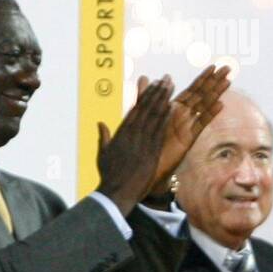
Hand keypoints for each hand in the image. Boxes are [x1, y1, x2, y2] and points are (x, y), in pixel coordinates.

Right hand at [95, 76, 172, 213]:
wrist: (116, 192)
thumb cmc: (109, 175)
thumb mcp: (104, 154)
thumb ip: (104, 137)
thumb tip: (101, 124)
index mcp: (121, 133)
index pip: (135, 110)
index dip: (144, 96)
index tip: (151, 84)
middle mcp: (131, 134)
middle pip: (146, 108)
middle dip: (156, 92)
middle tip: (165, 79)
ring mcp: (141, 142)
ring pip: (153, 116)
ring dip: (162, 100)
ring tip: (170, 87)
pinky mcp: (150, 152)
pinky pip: (158, 131)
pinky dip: (164, 118)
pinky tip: (171, 107)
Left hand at [143, 65, 230, 195]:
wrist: (144, 164)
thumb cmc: (143, 141)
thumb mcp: (142, 113)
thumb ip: (144, 95)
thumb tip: (144, 76)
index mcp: (174, 108)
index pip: (192, 89)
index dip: (203, 78)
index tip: (213, 66)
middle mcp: (183, 115)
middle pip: (203, 94)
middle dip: (215, 81)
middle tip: (228, 68)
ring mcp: (187, 125)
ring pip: (205, 106)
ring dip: (216, 93)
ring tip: (228, 81)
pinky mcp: (188, 138)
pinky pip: (201, 123)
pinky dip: (210, 113)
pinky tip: (220, 104)